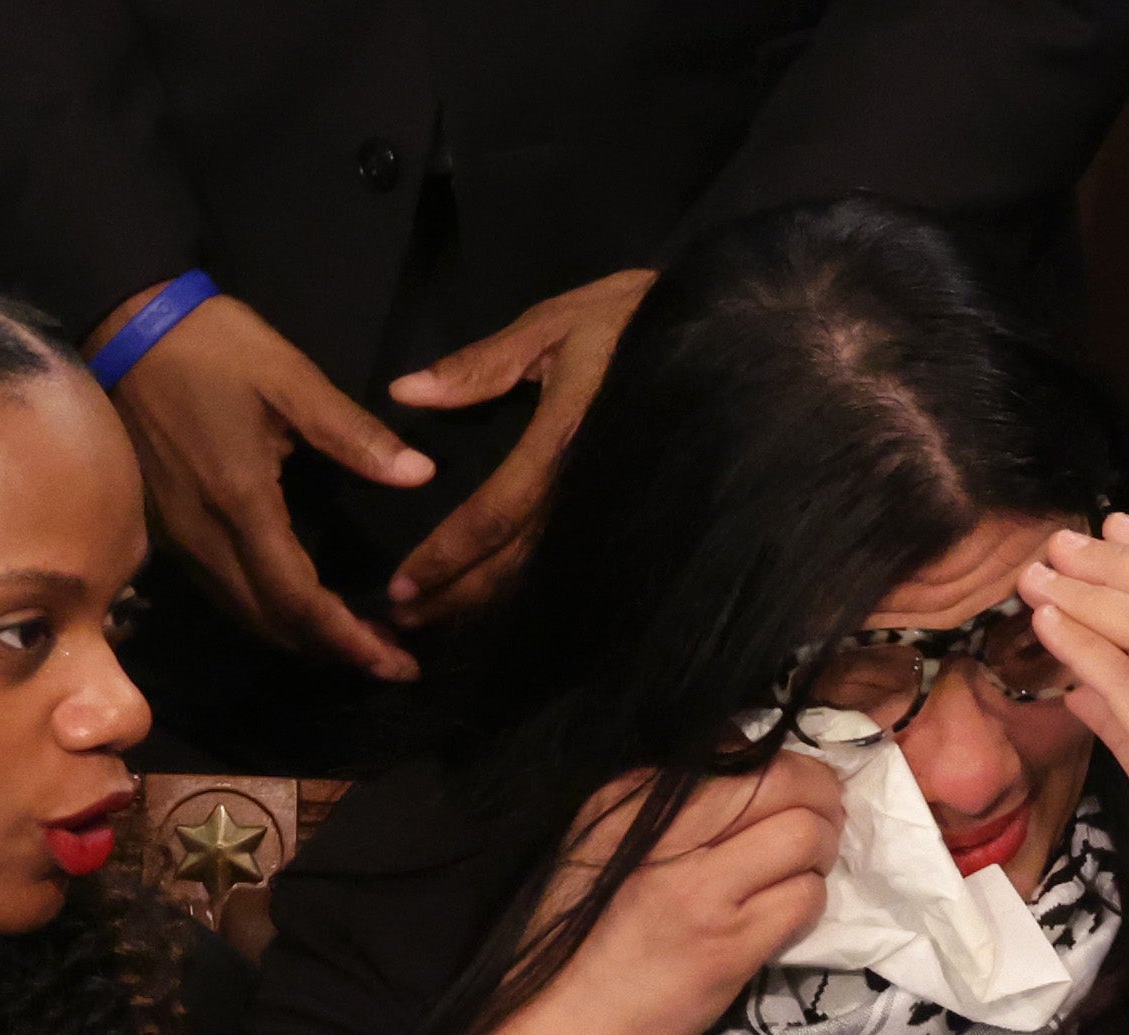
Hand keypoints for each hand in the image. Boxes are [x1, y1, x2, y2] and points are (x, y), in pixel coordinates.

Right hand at [101, 287, 435, 679]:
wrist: (124, 325)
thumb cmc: (210, 346)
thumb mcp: (289, 376)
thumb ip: (353, 433)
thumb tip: (420, 474)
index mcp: (241, 503)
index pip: (298, 598)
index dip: (347, 639)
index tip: (395, 662)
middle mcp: (205, 536)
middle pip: (271, 623)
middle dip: (332, 652)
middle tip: (389, 663)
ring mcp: (178, 538)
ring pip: (243, 615)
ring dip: (299, 640)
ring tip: (354, 647)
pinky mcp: (165, 530)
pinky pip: (221, 593)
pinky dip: (266, 616)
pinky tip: (298, 611)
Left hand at [385, 269, 656, 629]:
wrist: (726, 335)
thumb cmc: (632, 320)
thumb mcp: (555, 325)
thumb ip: (480, 364)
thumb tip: (405, 392)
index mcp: (562, 438)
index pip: (496, 512)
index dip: (447, 554)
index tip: (402, 585)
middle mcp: (587, 484)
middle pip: (515, 560)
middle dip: (458, 595)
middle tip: (406, 620)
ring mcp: (610, 503)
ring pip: (544, 571)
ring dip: (488, 601)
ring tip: (439, 618)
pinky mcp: (626, 510)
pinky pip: (572, 559)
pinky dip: (528, 586)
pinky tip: (496, 598)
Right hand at [516, 751, 843, 1034]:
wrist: (570, 1017)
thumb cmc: (585, 927)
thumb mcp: (603, 838)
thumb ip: (662, 796)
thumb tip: (743, 757)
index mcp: (636, 800)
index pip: (742, 752)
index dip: (790, 766)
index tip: (796, 789)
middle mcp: (669, 835)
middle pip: (786, 781)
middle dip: (822, 797)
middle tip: (822, 820)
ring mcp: (704, 892)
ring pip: (806, 836)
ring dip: (822, 851)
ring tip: (804, 868)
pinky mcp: (731, 944)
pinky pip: (805, 899)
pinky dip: (811, 899)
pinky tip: (787, 911)